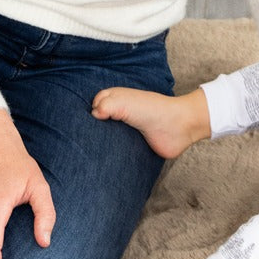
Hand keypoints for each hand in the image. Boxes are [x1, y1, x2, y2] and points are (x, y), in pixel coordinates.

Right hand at [91, 87, 209, 159]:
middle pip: (100, 121)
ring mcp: (127, 130)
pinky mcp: (134, 145)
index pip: (96, 104)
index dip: (89, 111)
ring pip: (107, 136)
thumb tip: (93, 114)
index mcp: (118, 100)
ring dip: (101, 142)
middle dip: (92, 128)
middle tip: (82, 139)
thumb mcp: (125, 102)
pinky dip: (112, 153)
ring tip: (90, 151)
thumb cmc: (152, 110)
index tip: (81, 121)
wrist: (178, 127)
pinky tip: (104, 158)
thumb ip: (106, 105)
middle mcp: (121, 114)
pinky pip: (118, 150)